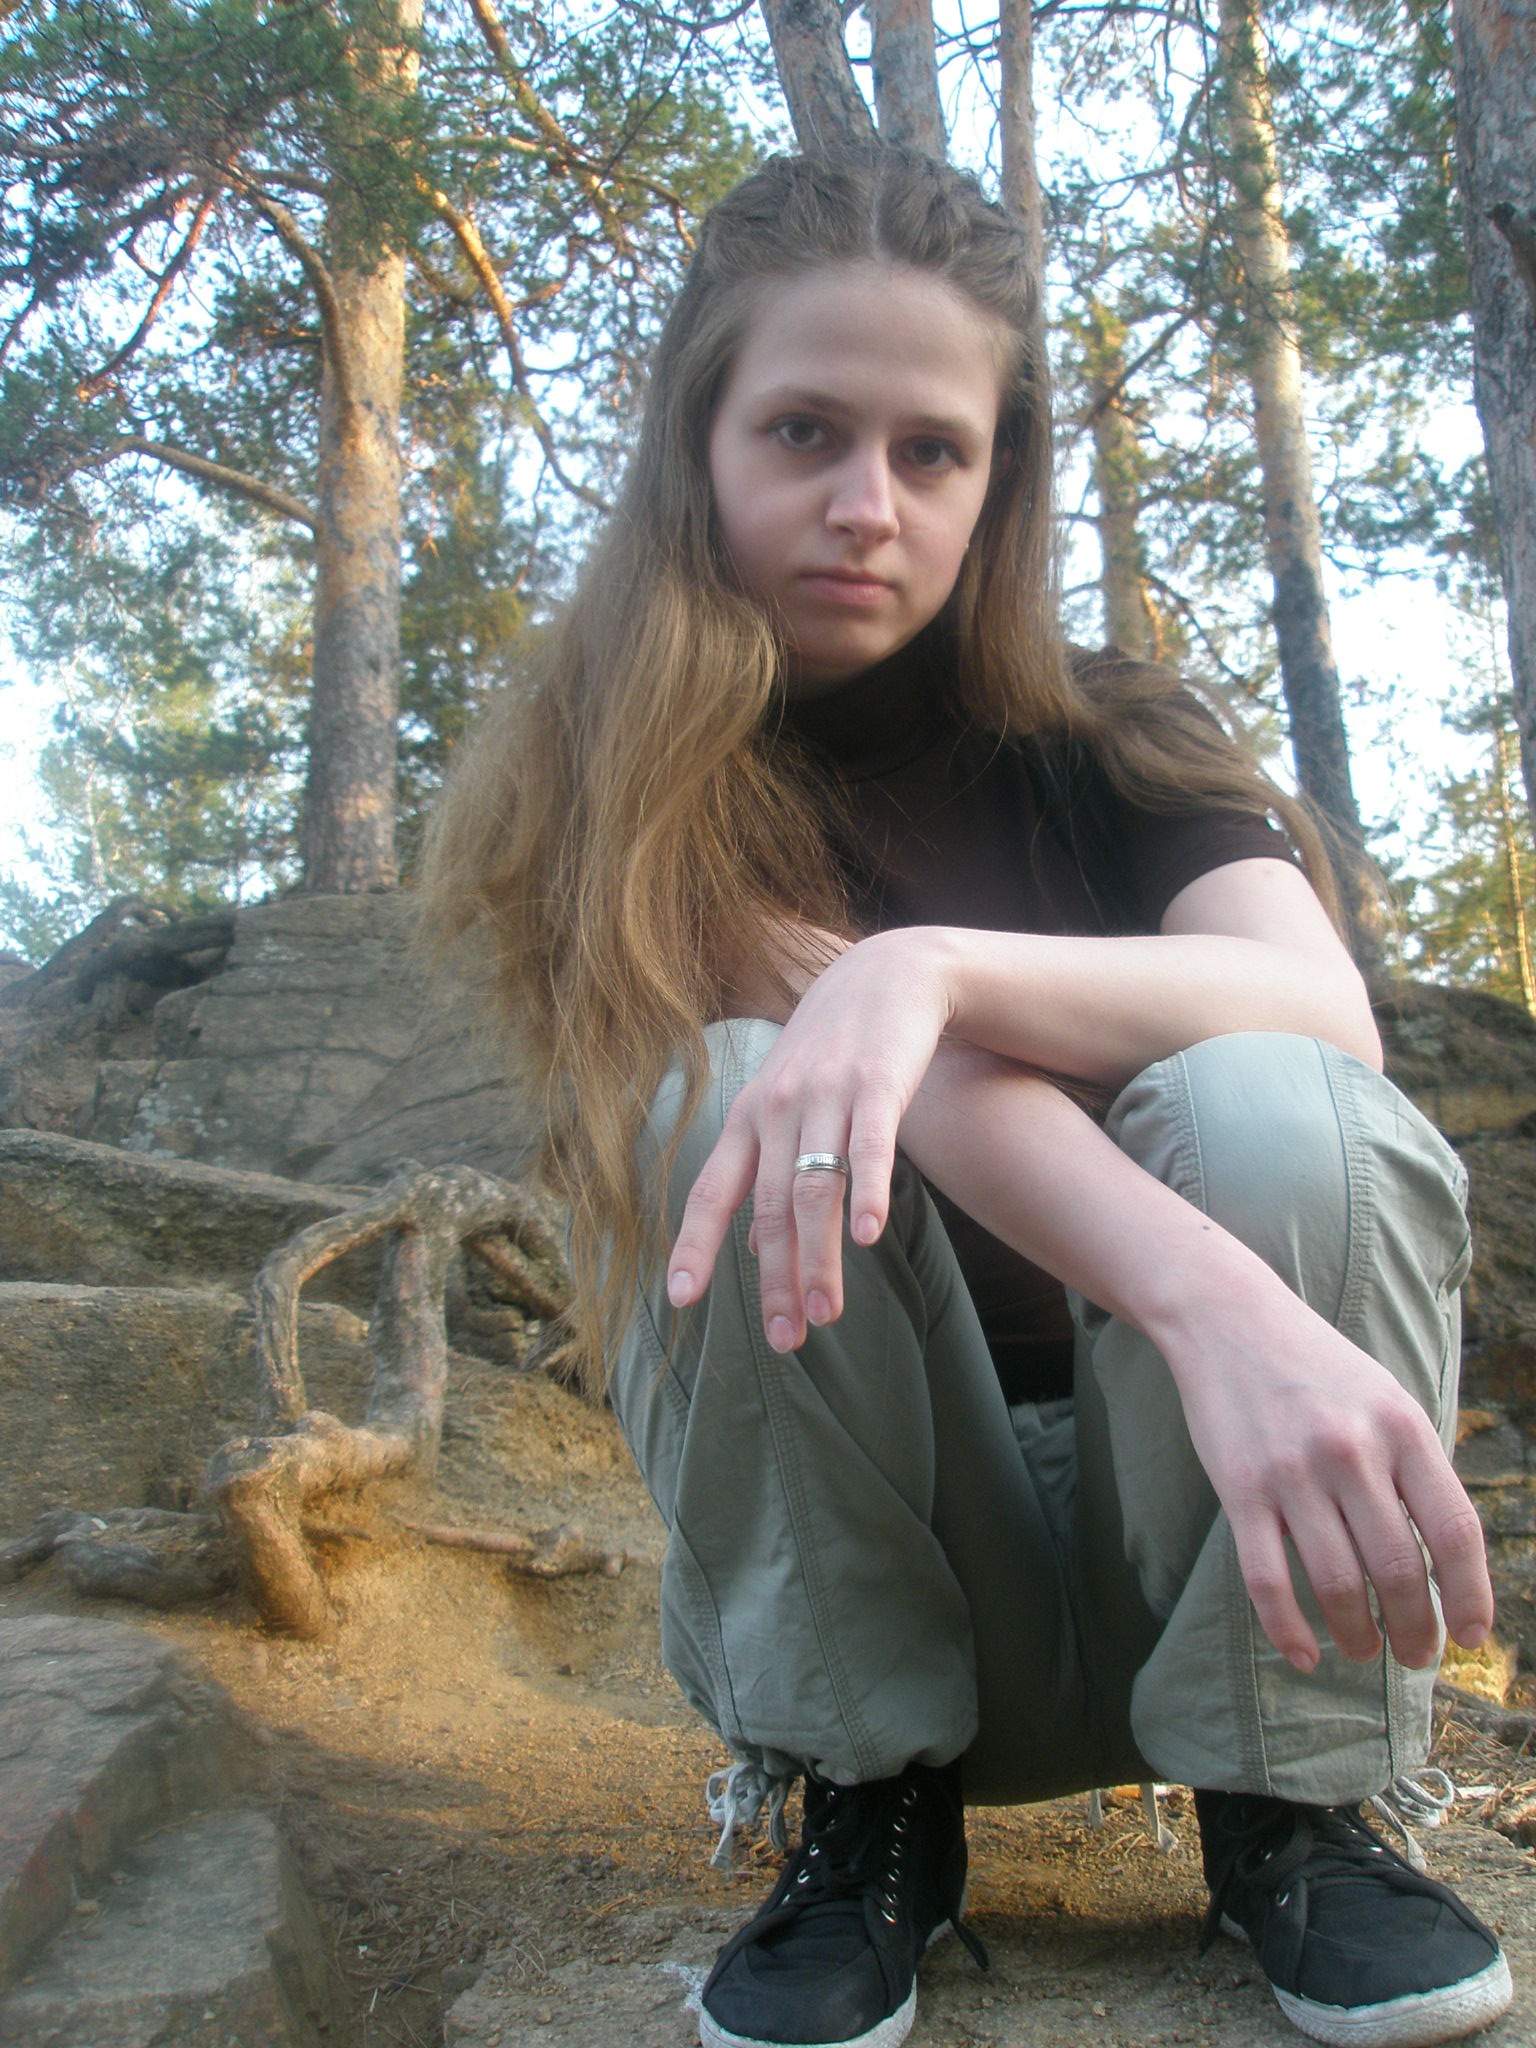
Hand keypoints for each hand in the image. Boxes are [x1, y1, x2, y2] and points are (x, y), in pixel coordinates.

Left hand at [667, 929, 952, 1349]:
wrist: (887, 974)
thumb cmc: (833, 1051)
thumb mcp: (787, 1101)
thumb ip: (770, 1167)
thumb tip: (758, 1247)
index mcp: (749, 1119)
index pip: (712, 1191)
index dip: (694, 1244)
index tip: (681, 1299)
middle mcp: (776, 1108)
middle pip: (768, 1209)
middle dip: (774, 1279)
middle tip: (785, 1340)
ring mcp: (826, 1095)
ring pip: (813, 1190)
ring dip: (818, 1258)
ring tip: (825, 1315)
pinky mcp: (877, 1084)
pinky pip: (868, 1146)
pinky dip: (865, 1192)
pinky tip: (867, 1237)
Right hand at [1158, 1264, 1492, 1671]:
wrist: (1229, 1318)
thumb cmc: (1319, 1369)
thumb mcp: (1386, 1400)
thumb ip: (1416, 1470)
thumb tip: (1448, 1563)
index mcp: (1402, 1427)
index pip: (1454, 1532)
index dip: (1471, 1596)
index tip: (1469, 1634)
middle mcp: (1352, 1450)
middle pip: (1398, 1569)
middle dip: (1414, 1629)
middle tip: (1416, 1654)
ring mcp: (1292, 1471)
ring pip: (1337, 1583)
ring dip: (1358, 1635)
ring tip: (1364, 1651)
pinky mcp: (1239, 1487)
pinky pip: (1267, 1578)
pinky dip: (1287, 1628)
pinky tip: (1303, 1652)